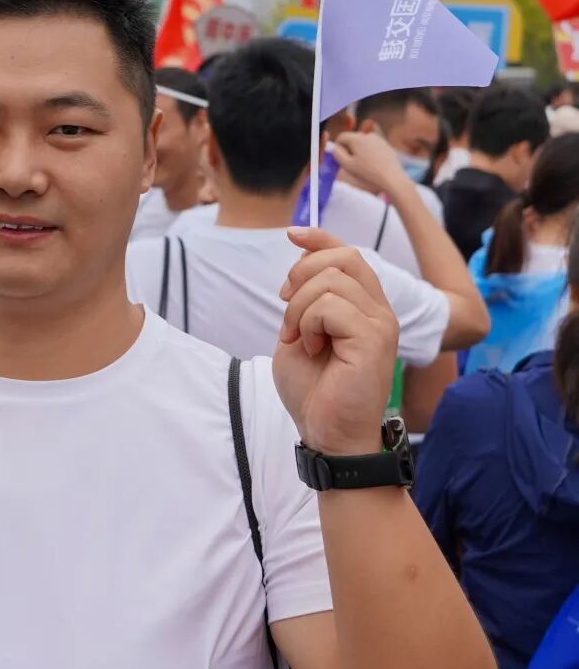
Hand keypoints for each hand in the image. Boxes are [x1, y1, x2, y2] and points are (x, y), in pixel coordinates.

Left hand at [274, 227, 398, 456]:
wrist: (327, 433)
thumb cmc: (315, 391)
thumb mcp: (299, 334)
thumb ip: (303, 301)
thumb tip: (300, 262)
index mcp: (363, 307)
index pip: (348, 254)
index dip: (320, 238)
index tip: (292, 234)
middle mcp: (379, 310)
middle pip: (342, 257)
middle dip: (301, 275)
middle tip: (287, 313)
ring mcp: (380, 323)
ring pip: (330, 282)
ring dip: (299, 308)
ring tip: (300, 339)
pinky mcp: (374, 339)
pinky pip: (330, 307)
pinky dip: (308, 324)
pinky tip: (312, 348)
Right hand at [331, 130, 411, 197]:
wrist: (391, 177)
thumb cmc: (367, 172)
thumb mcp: (347, 165)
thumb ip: (337, 154)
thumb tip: (335, 148)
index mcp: (357, 138)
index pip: (341, 137)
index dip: (338, 147)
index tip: (341, 159)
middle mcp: (368, 135)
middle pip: (352, 139)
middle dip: (349, 149)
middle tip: (352, 164)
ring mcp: (378, 139)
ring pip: (362, 143)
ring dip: (359, 152)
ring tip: (363, 166)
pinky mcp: (386, 145)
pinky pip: (372, 146)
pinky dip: (369, 153)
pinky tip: (373, 165)